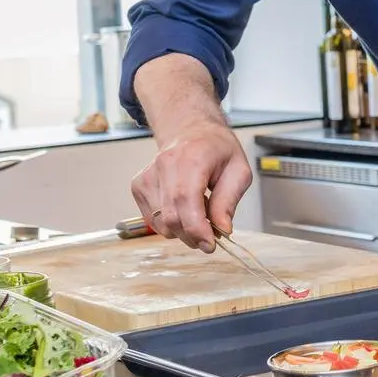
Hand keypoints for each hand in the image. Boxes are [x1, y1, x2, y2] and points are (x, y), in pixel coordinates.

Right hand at [130, 120, 251, 252]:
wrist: (192, 132)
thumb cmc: (217, 150)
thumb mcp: (239, 171)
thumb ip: (229, 200)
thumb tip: (222, 229)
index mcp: (192, 158)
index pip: (186, 200)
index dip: (197, 229)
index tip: (210, 244)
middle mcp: (165, 165)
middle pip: (171, 216)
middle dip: (192, 236)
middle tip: (209, 237)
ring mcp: (148, 175)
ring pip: (160, 223)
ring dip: (181, 231)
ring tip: (198, 216)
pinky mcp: (139, 185)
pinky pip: (152, 219)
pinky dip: (169, 224)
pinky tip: (183, 210)